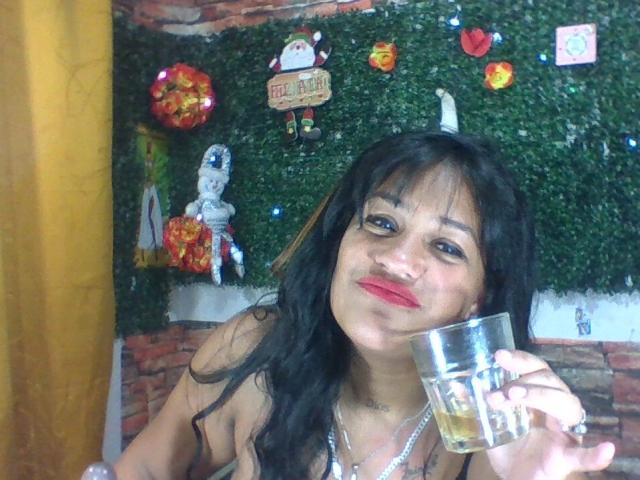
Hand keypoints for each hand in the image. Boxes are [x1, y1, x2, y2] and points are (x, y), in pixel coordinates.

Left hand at [484, 349, 614, 479]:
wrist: (515, 479)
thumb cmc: (509, 448)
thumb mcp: (489, 423)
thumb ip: (476, 405)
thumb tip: (457, 386)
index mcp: (538, 396)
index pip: (536, 368)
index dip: (521, 359)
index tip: (499, 356)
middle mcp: (554, 409)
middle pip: (551, 381)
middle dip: (523, 381)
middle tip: (499, 392)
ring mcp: (563, 433)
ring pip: (566, 405)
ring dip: (539, 396)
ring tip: (513, 398)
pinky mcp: (566, 459)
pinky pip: (585, 456)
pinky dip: (595, 454)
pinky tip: (605, 449)